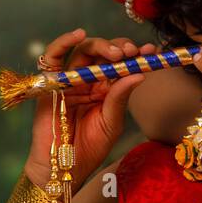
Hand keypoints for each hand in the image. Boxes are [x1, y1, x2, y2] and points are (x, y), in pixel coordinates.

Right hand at [24, 30, 155, 187]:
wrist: (64, 168)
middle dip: (120, 47)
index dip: (136, 55)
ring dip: (101, 45)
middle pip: (103, 52)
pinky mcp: (50, 84)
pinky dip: (63, 42)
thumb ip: (120, 98)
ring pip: (83, 50)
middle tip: (132, 52)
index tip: (151, 51)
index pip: (121, 64)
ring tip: (117, 52)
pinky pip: (52, 58)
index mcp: (106, 88)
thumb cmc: (89, 147)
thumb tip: (138, 74)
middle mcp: (89, 80)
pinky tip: (78, 34)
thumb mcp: (111, 122)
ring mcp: (70, 80)